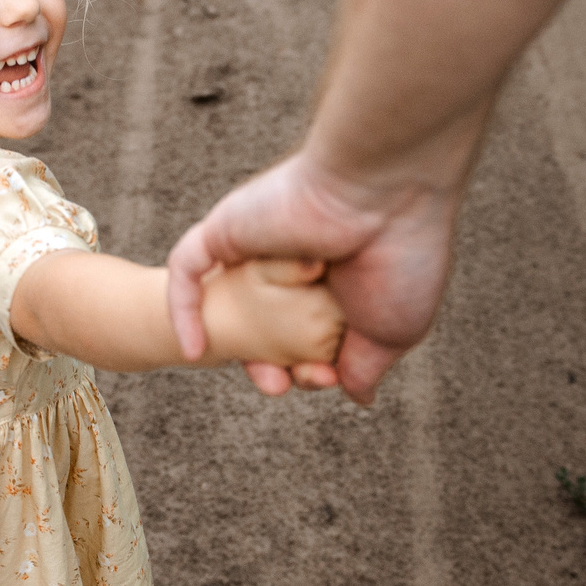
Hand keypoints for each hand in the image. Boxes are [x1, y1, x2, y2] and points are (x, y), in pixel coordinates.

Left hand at [167, 151, 462, 403]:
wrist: (387, 189)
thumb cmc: (402, 253)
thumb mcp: (393, 330)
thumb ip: (367, 364)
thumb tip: (357, 396)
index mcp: (335, 277)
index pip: (304, 331)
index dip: (310, 366)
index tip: (328, 378)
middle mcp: (294, 258)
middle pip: (264, 323)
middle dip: (273, 363)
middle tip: (293, 382)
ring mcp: (258, 241)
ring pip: (230, 301)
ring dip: (236, 345)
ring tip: (263, 375)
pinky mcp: (227, 226)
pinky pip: (187, 269)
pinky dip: (183, 309)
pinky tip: (194, 349)